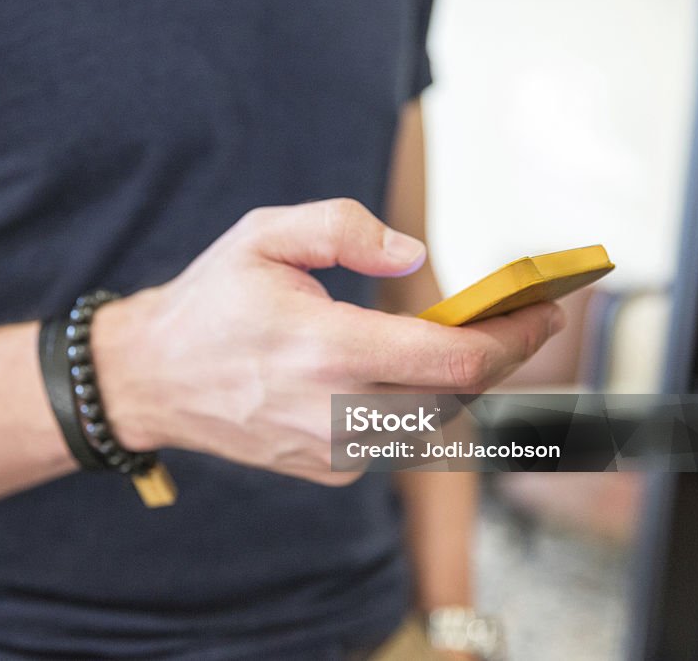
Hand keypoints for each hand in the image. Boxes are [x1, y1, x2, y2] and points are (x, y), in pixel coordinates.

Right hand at [92, 198, 564, 484]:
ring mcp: (332, 449)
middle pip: (458, 395)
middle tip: (517, 319)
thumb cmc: (210, 303)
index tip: (544, 311)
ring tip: (457, 341)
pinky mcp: (327, 470)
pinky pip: (397, 440)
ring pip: (433, 422)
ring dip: (456, 382)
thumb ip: (344, 228)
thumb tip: (413, 253)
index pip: (455, 359)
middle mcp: (335, 410)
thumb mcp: (263, 234)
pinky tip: (394, 377)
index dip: (514, 338)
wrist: (153, 378)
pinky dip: (411, 406)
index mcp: (327, 348)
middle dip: (498, 356)